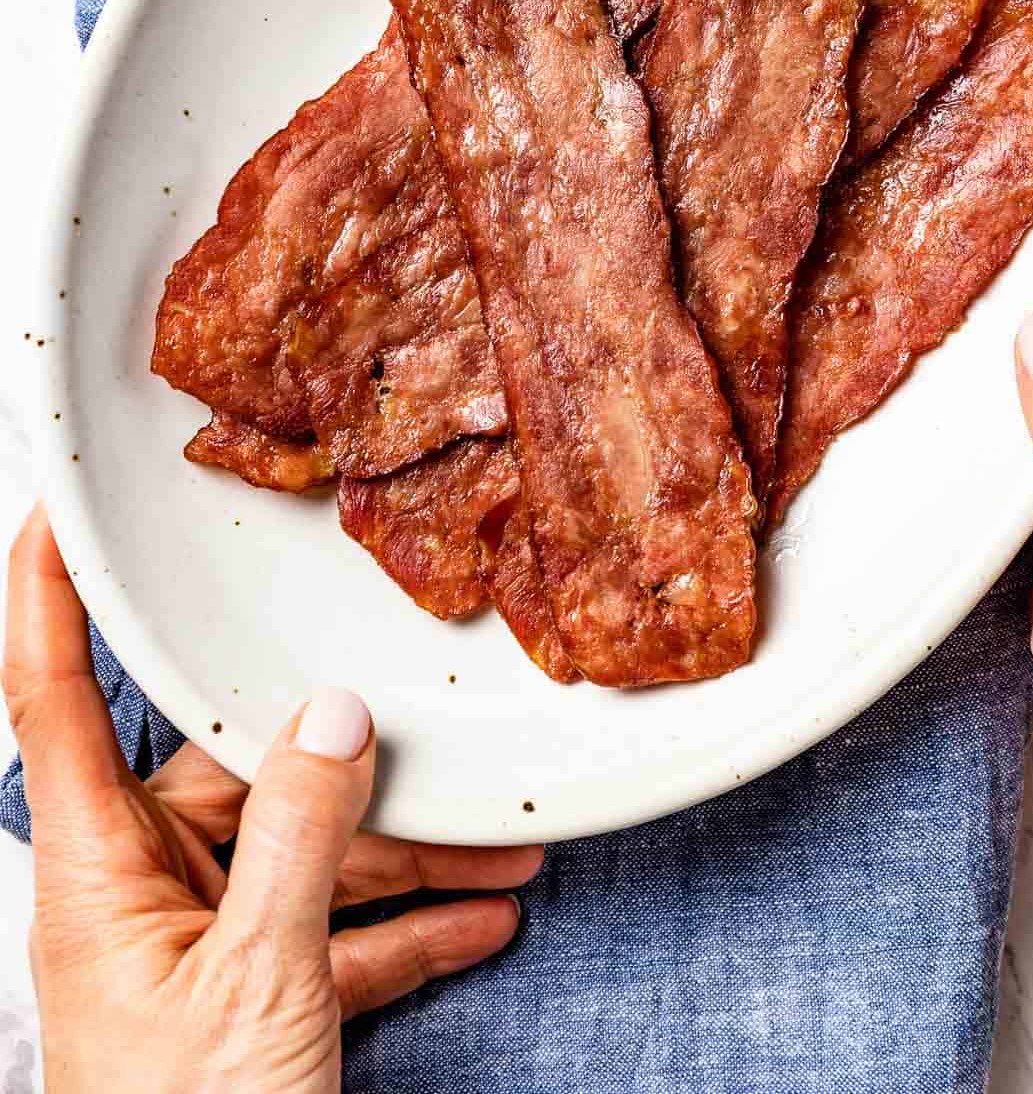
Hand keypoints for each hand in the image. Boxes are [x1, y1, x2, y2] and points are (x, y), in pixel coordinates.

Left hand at [4, 505, 542, 1092]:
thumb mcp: (256, 983)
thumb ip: (297, 837)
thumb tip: (332, 720)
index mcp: (99, 873)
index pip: (55, 697)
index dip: (48, 597)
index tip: (60, 512)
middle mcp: (140, 894)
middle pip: (234, 777)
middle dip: (347, 768)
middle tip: (436, 737)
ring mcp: (196, 948)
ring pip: (300, 856)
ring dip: (401, 853)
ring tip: (500, 845)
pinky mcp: (249, 1004)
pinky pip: (332, 937)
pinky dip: (403, 927)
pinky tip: (480, 917)